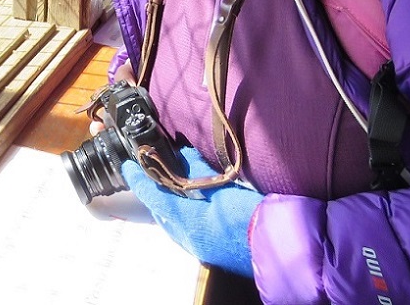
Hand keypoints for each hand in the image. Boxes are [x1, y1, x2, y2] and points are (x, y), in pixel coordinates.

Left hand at [120, 146, 262, 277]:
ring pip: (173, 224)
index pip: (153, 195)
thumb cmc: (252, 214)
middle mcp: (187, 237)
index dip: (139, 179)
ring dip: (169, 205)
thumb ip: (197, 171)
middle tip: (151, 173)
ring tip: (171, 187)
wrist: (281, 247)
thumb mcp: (222, 187)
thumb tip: (181, 156)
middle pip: (161, 212)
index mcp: (186, 220)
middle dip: (154, 193)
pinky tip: (192, 207)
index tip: (128, 165)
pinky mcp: (211, 253)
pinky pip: (187, 232)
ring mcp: (199, 249)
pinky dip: (185, 217)